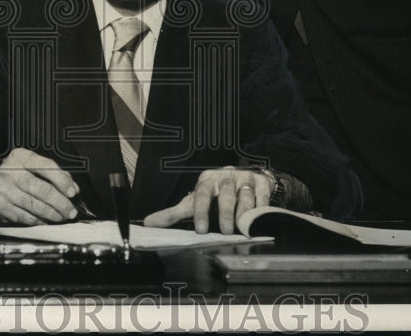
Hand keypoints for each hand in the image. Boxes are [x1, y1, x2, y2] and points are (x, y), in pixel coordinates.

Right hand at [0, 148, 82, 224]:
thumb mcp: (27, 165)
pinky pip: (25, 217)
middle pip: (42, 189)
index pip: (46, 166)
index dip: (62, 180)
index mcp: (20, 157)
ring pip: (35, 206)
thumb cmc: (11, 176)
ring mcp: (4, 191)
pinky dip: (39, 221)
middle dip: (60, 203)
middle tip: (70, 210)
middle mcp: (10, 172)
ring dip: (52, 214)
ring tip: (62, 217)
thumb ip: (50, 173)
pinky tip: (47, 222)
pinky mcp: (1, 208)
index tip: (72, 191)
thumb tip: (71, 187)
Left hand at [143, 166, 271, 233]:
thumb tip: (148, 224)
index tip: (200, 230)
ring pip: (245, 197)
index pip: (201, 195)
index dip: (201, 212)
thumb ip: (173, 214)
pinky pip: (262, 197)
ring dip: (244, 214)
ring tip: (242, 229)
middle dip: (225, 215)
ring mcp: (245, 179)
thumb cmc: (215, 194)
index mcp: (207, 181)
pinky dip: (261, 209)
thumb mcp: (194, 201)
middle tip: (226, 232)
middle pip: (226, 196)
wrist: (244, 178)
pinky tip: (260, 220)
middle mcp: (226, 177)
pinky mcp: (262, 183)